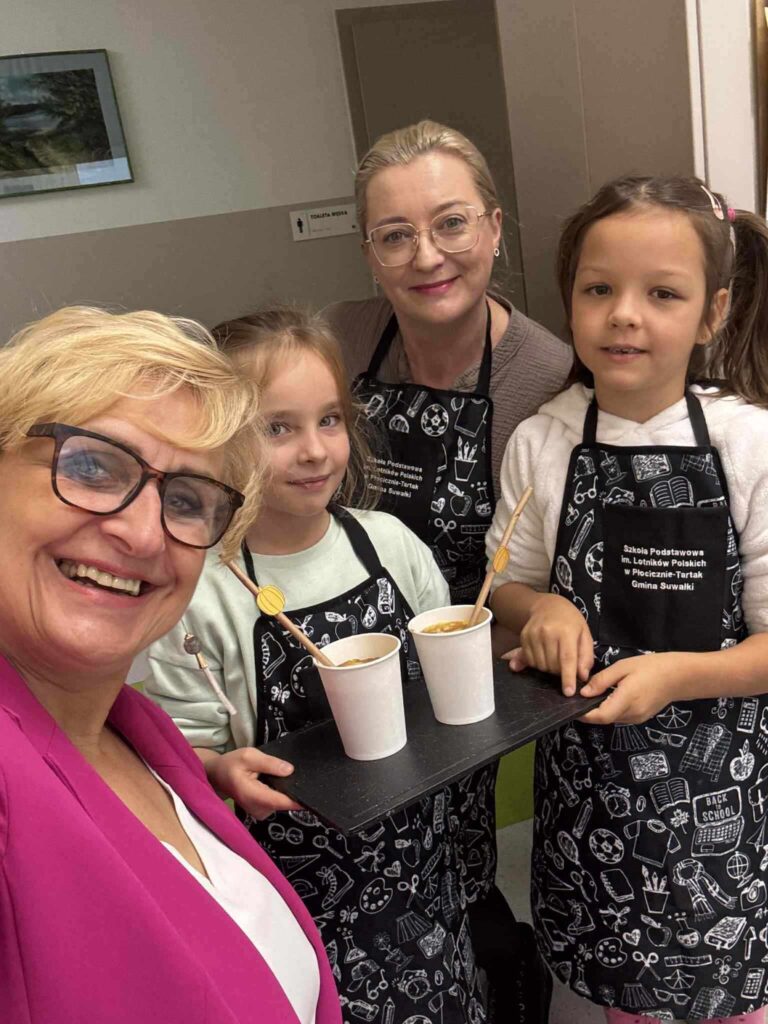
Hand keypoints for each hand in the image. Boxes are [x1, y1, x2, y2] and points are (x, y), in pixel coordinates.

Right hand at [205, 747, 301, 818]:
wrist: (217, 776)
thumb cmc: (231, 764)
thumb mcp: (249, 755)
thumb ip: (269, 763)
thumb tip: (290, 770)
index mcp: (253, 795)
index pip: (281, 801)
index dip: (298, 799)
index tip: (313, 793)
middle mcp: (258, 809)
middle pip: (284, 802)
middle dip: (292, 789)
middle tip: (297, 773)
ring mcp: (260, 812)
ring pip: (282, 803)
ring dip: (285, 790)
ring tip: (283, 775)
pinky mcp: (262, 811)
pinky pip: (277, 803)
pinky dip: (280, 793)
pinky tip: (277, 782)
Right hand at [503, 593, 593, 695]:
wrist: (548, 605)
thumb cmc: (571, 621)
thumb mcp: (585, 634)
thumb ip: (586, 656)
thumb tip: (582, 676)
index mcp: (566, 631)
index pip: (567, 658)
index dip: (567, 677)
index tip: (568, 692)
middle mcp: (547, 632)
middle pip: (552, 665)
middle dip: (559, 672)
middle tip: (564, 664)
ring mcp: (533, 634)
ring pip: (540, 665)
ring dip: (548, 668)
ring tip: (554, 657)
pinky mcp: (523, 637)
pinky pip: (529, 660)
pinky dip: (538, 663)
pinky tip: (544, 654)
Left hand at [579, 652, 694, 724]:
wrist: (678, 676)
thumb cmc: (651, 667)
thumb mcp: (623, 667)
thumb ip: (602, 680)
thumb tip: (584, 693)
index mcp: (627, 700)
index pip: (600, 716)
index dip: (584, 714)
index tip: (572, 706)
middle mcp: (632, 714)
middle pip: (604, 719)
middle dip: (590, 711)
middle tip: (580, 696)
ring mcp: (638, 718)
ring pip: (612, 718)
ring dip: (601, 710)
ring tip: (594, 694)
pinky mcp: (641, 717)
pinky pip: (620, 716)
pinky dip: (611, 709)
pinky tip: (610, 696)